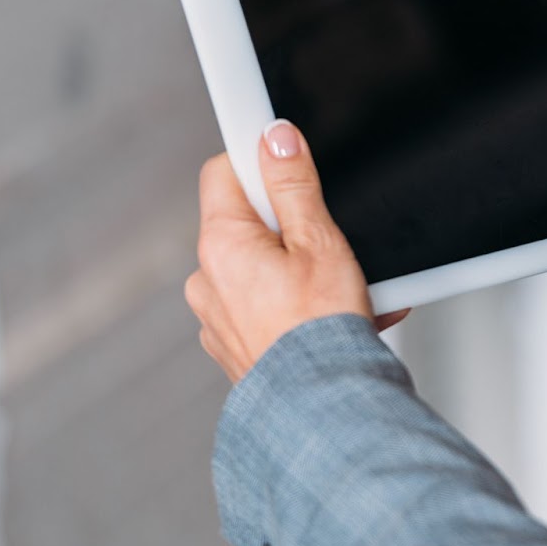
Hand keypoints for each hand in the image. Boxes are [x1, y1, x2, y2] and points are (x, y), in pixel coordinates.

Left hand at [187, 120, 409, 383]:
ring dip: (296, 269)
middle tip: (329, 241)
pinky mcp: (234, 347)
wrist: (322, 407)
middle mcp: (206, 280)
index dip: (260, 163)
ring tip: (340, 288)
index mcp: (221, 244)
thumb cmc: (321, 330)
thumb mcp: (319, 240)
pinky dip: (293, 304)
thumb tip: (274, 138)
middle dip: (288, 225)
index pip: (223, 172)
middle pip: (244, 222)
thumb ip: (292, 185)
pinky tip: (332, 315)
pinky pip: (262, 307)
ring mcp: (216, 317)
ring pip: (257, 268)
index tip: (291, 165)